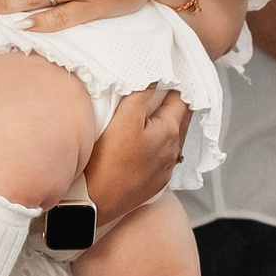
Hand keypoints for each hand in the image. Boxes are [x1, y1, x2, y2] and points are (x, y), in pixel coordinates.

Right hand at [79, 87, 192, 218]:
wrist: (93, 203)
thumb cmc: (106, 161)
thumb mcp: (124, 118)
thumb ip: (142, 92)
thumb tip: (156, 75)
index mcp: (170, 131)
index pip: (182, 97)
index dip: (174, 83)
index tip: (164, 73)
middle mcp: (173, 151)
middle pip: (181, 117)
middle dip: (173, 101)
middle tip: (159, 88)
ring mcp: (165, 169)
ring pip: (173, 137)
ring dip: (166, 122)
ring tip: (150, 112)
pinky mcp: (154, 183)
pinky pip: (163, 155)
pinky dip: (158, 142)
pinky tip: (143, 140)